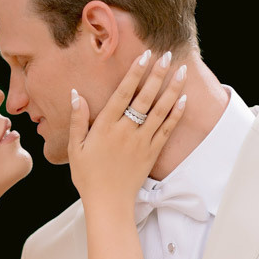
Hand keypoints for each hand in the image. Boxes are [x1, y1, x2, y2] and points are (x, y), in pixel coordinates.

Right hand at [68, 51, 186, 205]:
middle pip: (144, 97)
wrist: (108, 203)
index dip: (134, 73)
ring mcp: (141, 142)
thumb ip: (77, 119)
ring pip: (159, 111)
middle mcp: (125, 131)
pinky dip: (176, 114)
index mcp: (105, 127)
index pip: (122, 94)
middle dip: (157, 74)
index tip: (144, 56)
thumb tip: (76, 94)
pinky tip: (183, 100)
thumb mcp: (75, 147)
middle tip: (167, 55)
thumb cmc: (88, 176)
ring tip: (180, 71)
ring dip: (171, 89)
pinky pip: (166, 130)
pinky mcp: (152, 153)